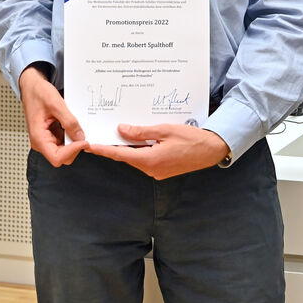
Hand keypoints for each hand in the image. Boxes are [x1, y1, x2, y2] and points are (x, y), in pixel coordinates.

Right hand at [19, 67, 87, 166]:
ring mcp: (46, 139)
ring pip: (64, 151)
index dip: (72, 151)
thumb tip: (80, 137)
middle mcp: (41, 141)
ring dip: (74, 142)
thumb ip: (69, 122)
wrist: (32, 86)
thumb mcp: (56, 105)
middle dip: (74, 148)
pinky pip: (64, 141)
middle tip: (84, 135)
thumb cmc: (38, 93)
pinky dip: (71, 136)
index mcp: (38, 137)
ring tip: (78, 128)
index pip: (57, 157)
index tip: (83, 141)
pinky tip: (74, 126)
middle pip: (62, 157)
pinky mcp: (51, 135)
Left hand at [89, 124, 229, 179]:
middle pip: (127, 156)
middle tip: (102, 133)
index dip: (103, 149)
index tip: (90, 146)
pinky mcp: (163, 170)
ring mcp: (157, 172)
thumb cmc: (192, 138)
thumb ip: (141, 132)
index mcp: (150, 160)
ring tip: (120, 133)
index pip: (120, 154)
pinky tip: (140, 139)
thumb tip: (122, 130)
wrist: (212, 150)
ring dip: (129, 147)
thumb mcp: (165, 130)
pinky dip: (140, 150)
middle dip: (115, 146)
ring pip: (136, 158)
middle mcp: (151, 169)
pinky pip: (146, 160)